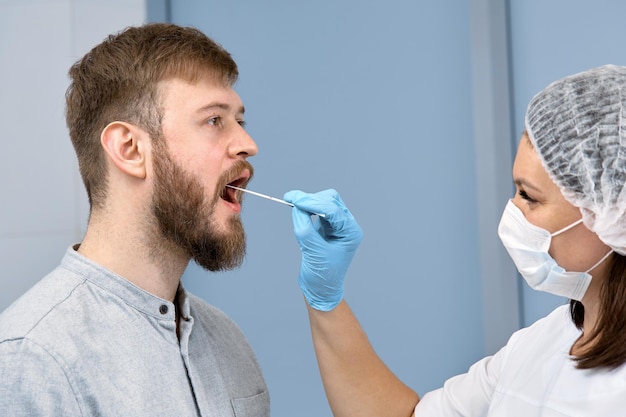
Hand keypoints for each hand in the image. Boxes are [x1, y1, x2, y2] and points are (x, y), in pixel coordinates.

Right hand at [283, 189, 362, 310]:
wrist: (321, 289)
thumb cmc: (322, 275)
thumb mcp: (312, 250)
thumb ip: (304, 227)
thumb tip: (297, 206)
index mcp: (351, 232)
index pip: (332, 209)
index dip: (312, 202)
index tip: (294, 200)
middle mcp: (347, 226)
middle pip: (330, 200)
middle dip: (311, 200)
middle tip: (290, 200)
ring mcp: (338, 226)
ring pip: (324, 202)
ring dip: (309, 203)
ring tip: (294, 207)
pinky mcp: (328, 227)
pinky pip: (318, 210)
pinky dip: (307, 209)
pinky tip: (299, 214)